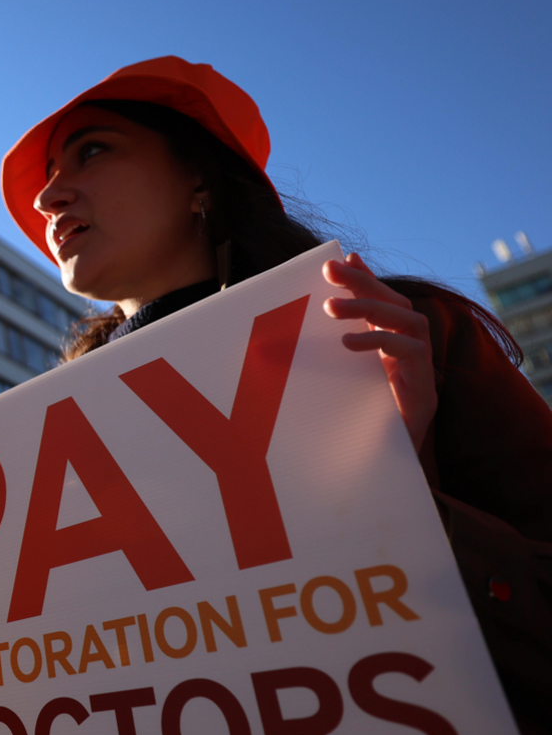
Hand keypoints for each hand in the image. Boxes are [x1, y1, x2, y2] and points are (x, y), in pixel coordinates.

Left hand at [322, 253, 436, 453]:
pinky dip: (381, 342)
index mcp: (389, 347)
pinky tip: (349, 343)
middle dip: (364, 284)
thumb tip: (310, 316)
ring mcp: (421, 371)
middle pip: (397, 305)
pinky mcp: (424, 392)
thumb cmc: (353, 426)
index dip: (362, 279)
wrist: (375, 473)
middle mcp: (411, 354)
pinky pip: (412, 354)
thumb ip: (328, 348)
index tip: (332, 262)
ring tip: (332, 307)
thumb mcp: (334, 380)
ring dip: (372, 308)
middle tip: (329, 272)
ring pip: (410, 322)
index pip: (382, 301)